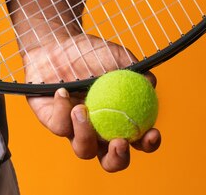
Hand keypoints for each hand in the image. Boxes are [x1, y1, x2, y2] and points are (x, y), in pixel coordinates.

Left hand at [24, 34, 160, 171]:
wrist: (57, 43)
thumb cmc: (90, 52)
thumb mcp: (116, 56)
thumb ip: (134, 69)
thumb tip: (150, 82)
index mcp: (119, 119)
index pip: (138, 141)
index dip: (148, 143)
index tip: (152, 133)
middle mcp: (99, 131)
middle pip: (111, 161)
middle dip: (118, 158)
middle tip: (119, 141)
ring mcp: (76, 130)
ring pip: (83, 150)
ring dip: (86, 134)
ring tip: (82, 109)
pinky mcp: (53, 123)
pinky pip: (59, 126)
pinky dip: (62, 110)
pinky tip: (62, 91)